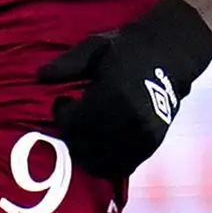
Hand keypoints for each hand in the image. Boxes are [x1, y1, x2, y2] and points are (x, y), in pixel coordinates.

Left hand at [36, 0, 211, 183]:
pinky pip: (124, 165)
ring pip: (103, 161)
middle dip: (71, 136)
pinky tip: (101, 143)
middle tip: (71, 120)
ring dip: (87, 152)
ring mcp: (142, 134)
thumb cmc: (129, 47)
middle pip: (86, 146)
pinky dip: (107, 161)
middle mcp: (128, 119)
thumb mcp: (95, 47)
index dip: (61, 116)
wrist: (172, 52)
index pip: (74, 123)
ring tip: (84, 134)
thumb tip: (39, 77)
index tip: (62, 101)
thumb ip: (67, 65)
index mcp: (112, 94)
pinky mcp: (152, 142)